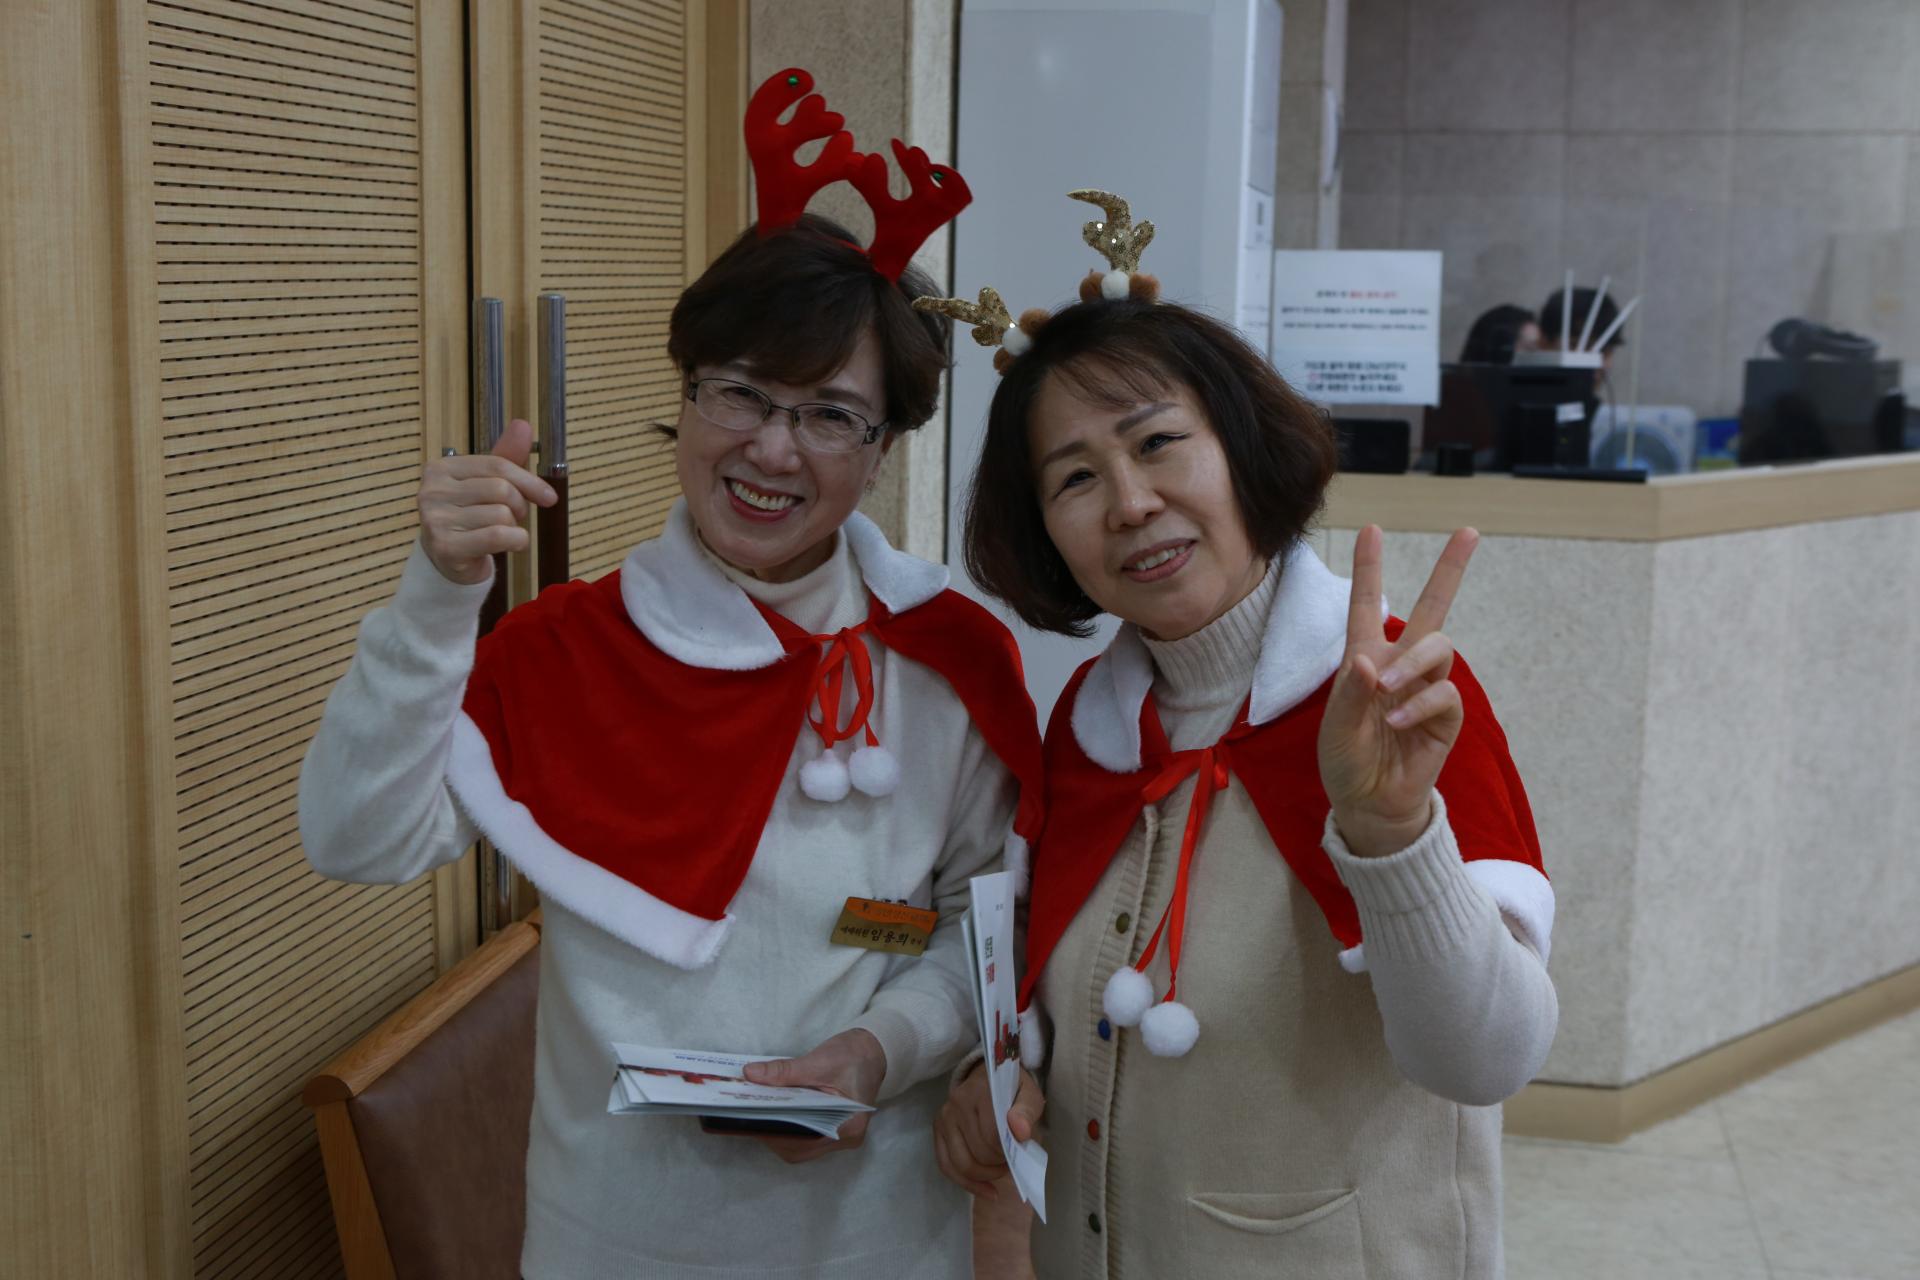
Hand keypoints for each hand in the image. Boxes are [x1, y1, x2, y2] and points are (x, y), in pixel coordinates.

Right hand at [417, 417, 556, 583]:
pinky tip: (510, 544)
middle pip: (501, 489)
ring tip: (503, 531)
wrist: (448, 561)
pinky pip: (498, 536)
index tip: (549, 497)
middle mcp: (432, 490)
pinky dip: (516, 541)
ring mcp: (435, 519)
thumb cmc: (470, 517)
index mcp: (441, 468)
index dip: (530, 481)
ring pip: (502, 514)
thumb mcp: (487, 484)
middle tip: (514, 518)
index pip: (497, 466)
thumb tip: (523, 424)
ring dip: (515, 526)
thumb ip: (506, 457)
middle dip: (519, 506)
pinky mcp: (445, 546)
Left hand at [740, 1029, 887, 1162]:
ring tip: (755, 1113)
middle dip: (772, 1132)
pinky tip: (771, 1112)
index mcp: (849, 1126)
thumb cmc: (853, 1056)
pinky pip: (803, 1136)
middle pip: (798, 1148)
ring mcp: (839, 1138)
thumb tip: (750, 1075)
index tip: (751, 1118)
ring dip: (777, 1131)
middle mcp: (845, 1139)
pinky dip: (785, 1126)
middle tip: (747, 1114)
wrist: (873, 1051)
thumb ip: (784, 1071)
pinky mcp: (831, 1130)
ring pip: (798, 1145)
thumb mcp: (819, 1060)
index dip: (775, 1132)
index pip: (804, 1141)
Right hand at [932, 1060, 1043, 1196]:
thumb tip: (1020, 1132)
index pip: (992, 1135)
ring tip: (1000, 1171)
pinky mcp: (937, 1130)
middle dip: (998, 1164)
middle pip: (978, 1152)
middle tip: (1011, 1160)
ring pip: (961, 1163)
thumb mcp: (1029, 1094)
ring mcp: (944, 1117)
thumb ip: (1027, 1112)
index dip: (1008, 1151)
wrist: (988, 1078)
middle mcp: (957, 1103)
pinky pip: (946, 1165)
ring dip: (985, 1175)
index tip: (1019, 1151)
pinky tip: (987, 1190)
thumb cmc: (1012, 1089)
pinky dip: (967, 1184)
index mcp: (981, 1091)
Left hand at [1317, 525, 1478, 857]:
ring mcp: (1425, 689)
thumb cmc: (1346, 761)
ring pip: (1438, 646)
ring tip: (1387, 687)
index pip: (1367, 606)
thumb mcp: (1335, 729)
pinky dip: (1420, 703)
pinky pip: (1444, 693)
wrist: (1369, 803)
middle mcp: (1399, 666)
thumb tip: (1370, 659)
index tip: (1372, 528)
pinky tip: (1395, 723)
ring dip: (1413, 662)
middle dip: (1450, 569)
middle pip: (1431, 608)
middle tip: (1469, 531)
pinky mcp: (1445, 717)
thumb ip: (1350, 694)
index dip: (1371, 569)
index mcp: (1364, 659)